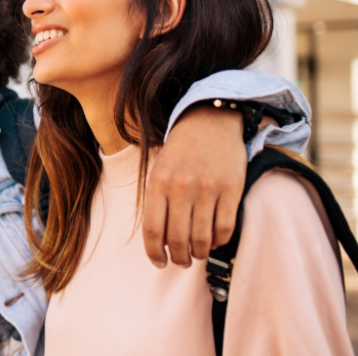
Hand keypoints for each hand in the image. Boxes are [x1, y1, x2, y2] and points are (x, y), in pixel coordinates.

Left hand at [143, 105, 245, 267]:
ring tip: (196, 254)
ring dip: (198, 254)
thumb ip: (157, 203)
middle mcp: (181, 188)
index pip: (153, 230)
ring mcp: (208, 189)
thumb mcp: (159, 172)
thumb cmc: (180, 153)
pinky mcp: (232, 190)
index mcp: (158, 183)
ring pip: (202, 239)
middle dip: (179, 258)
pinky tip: (213, 240)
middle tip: (181, 261)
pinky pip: (225, 229)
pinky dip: (218, 241)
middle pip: (178, 239)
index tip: (159, 262)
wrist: (209, 123)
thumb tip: (159, 242)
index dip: (155, 253)